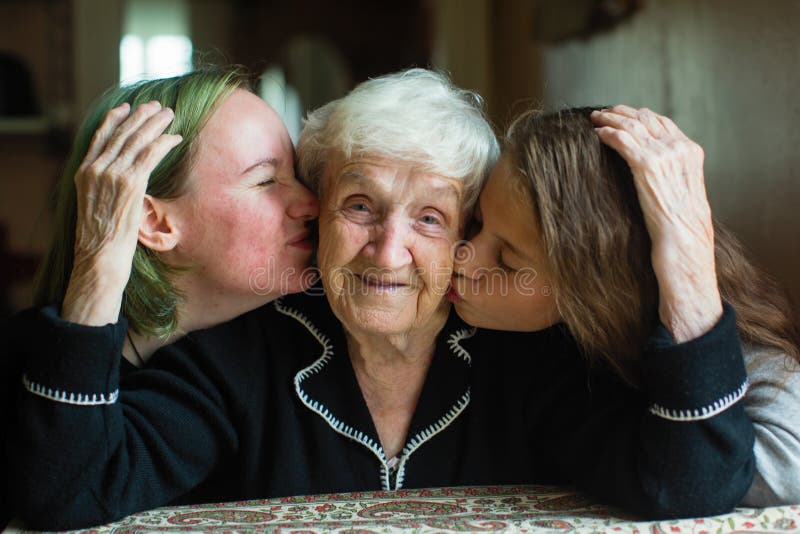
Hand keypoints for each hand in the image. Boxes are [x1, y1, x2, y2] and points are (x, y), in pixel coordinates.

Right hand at [62, 101, 181, 325]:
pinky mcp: (131, 183)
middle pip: (122, 133)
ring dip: (156, 124)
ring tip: (170, 115)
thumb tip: (122, 180)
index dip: (115, 119)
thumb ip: (104, 186)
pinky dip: (164, 143)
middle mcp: (96, 169)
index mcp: (84, 172)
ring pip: (137, 140)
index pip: (99, 137)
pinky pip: (151, 154)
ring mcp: (112, 174)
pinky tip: (176, 138)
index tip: (127, 107)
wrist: (99, 256)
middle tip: (157, 106)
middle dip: (142, 116)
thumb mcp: (96, 205)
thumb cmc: (101, 238)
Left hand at [591, 105, 721, 341]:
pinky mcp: (648, 168)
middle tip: (603, 112)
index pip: (664, 124)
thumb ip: (668, 181)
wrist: (685, 251)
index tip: (622, 114)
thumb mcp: (679, 201)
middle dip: (623, 113)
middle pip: (648, 119)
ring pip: (634, 126)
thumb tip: (650, 179)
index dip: (641, 116)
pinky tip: (596, 134)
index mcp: (692, 155)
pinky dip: (610, 133)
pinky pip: (625, 142)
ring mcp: (666, 157)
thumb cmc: (680, 236)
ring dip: (611, 119)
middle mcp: (681, 151)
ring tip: (594, 118)